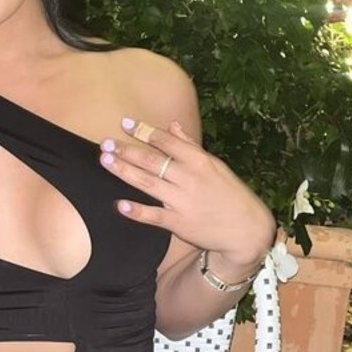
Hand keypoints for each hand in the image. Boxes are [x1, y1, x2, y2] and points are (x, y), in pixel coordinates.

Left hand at [100, 117, 274, 274]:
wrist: (247, 229)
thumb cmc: (230, 193)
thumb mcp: (214, 164)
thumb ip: (190, 145)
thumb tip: (171, 125)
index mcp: (199, 160)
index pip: (166, 141)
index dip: (144, 131)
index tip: (125, 123)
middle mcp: (189, 178)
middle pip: (152, 160)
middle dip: (127, 150)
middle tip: (105, 142)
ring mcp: (183, 201)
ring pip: (148, 183)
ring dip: (125, 171)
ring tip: (105, 160)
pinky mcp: (179, 224)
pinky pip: (154, 216)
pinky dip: (137, 211)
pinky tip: (120, 204)